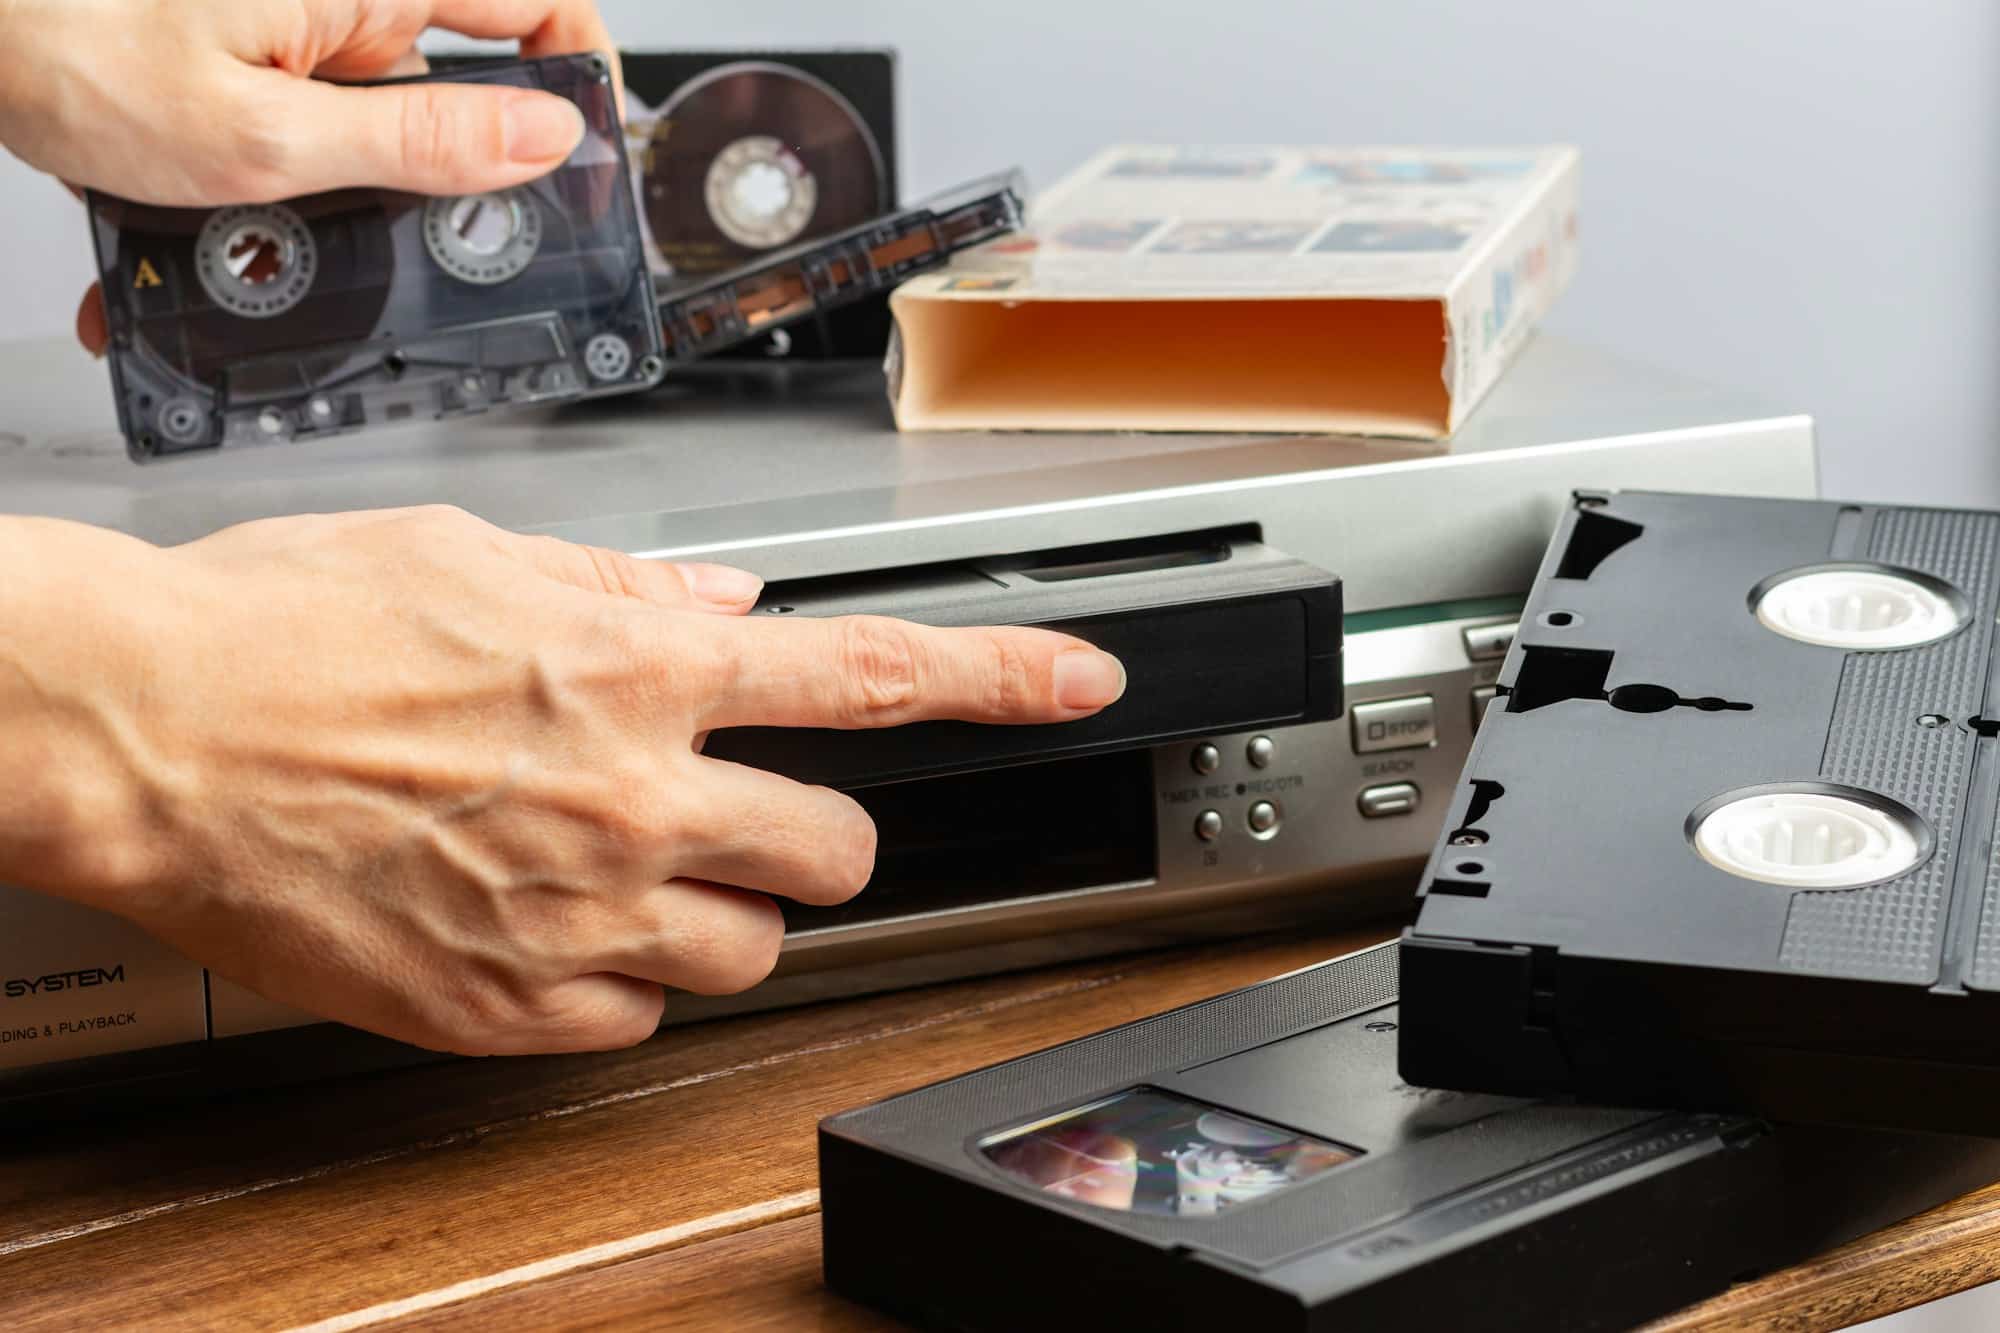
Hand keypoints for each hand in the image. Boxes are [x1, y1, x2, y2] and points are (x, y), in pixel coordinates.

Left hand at [0, 0, 621, 352]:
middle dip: (466, 174)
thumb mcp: (262, 134)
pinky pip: (332, 130)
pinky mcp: (274, 62)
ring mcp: (311, 30)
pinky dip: (306, 190)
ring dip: (371, 196)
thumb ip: (415, 143)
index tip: (582, 159)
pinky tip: (258, 228)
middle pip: (476, 79)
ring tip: (316, 245)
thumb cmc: (67, 50)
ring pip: (400, 121)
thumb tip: (542, 139)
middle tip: (449, 244)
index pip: (542, 5)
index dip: (582, 79)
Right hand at [0, 508, 1126, 1054]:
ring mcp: (580, 914)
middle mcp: (636, 797)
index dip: (1003, 676)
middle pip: (840, 852)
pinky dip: (618, 977)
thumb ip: (628, 593)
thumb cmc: (287, 630)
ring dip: (716, 910)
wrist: (141, 734)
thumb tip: (726, 606)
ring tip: (616, 867)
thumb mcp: (474, 558)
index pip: (877, 674)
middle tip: (749, 815)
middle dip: (817, 839)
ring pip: (752, 950)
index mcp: (642, 668)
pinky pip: (637, 1017)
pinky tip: (544, 922)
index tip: (1081, 678)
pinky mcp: (511, 1006)